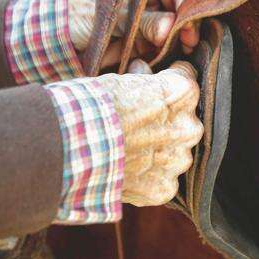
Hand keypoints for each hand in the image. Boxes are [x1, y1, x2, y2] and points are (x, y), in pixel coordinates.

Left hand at [68, 0, 200, 66]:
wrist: (50, 39)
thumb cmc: (76, 13)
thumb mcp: (112, 15)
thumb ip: (143, 21)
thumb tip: (172, 26)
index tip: (189, 15)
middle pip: (181, 4)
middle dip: (188, 21)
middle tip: (190, 39)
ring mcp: (147, 21)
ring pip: (176, 27)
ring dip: (180, 39)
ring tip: (184, 50)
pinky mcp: (143, 44)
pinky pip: (163, 47)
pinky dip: (166, 53)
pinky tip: (168, 57)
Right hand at [96, 60, 202, 205]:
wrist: (69, 147)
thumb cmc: (91, 107)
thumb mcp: (119, 80)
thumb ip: (143, 79)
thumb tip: (143, 71)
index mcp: (182, 92)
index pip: (186, 79)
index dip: (166, 84)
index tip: (153, 88)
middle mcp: (189, 127)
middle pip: (184, 121)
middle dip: (165, 122)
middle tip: (136, 126)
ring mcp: (178, 160)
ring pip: (175, 155)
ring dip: (158, 154)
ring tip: (126, 153)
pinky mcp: (164, 188)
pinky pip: (162, 182)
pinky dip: (147, 180)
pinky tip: (125, 174)